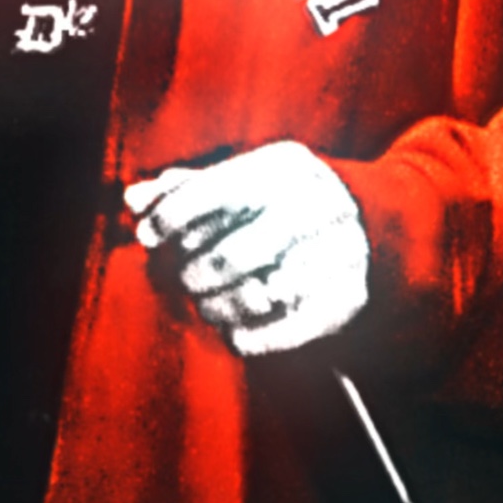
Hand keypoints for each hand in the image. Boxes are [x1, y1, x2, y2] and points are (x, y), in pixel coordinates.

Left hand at [124, 141, 368, 355]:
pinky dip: (256, 338)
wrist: (370, 224)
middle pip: (235, 251)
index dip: (173, 216)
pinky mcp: (351, 295)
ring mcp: (340, 249)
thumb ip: (185, 191)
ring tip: (206, 306)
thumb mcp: (240, 182)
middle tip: (183, 280)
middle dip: (196, 272)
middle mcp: (317, 203)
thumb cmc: (280, 202)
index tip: (147, 236)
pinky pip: (292, 329)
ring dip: (220, 307)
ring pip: (260, 294)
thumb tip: (132, 199)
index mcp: (286, 165)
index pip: (217, 190)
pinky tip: (235, 334)